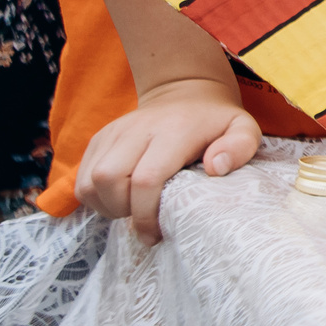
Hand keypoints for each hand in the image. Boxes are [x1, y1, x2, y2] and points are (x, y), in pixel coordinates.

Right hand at [73, 78, 260, 244]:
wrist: (186, 92)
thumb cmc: (216, 122)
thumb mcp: (244, 129)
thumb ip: (240, 148)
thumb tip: (216, 168)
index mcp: (173, 130)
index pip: (146, 179)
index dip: (146, 214)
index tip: (157, 233)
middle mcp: (137, 129)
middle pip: (108, 181)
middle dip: (123, 210)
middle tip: (144, 218)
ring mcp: (113, 132)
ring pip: (89, 182)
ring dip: (107, 206)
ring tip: (133, 208)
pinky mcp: (99, 139)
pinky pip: (81, 179)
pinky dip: (95, 198)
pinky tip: (120, 199)